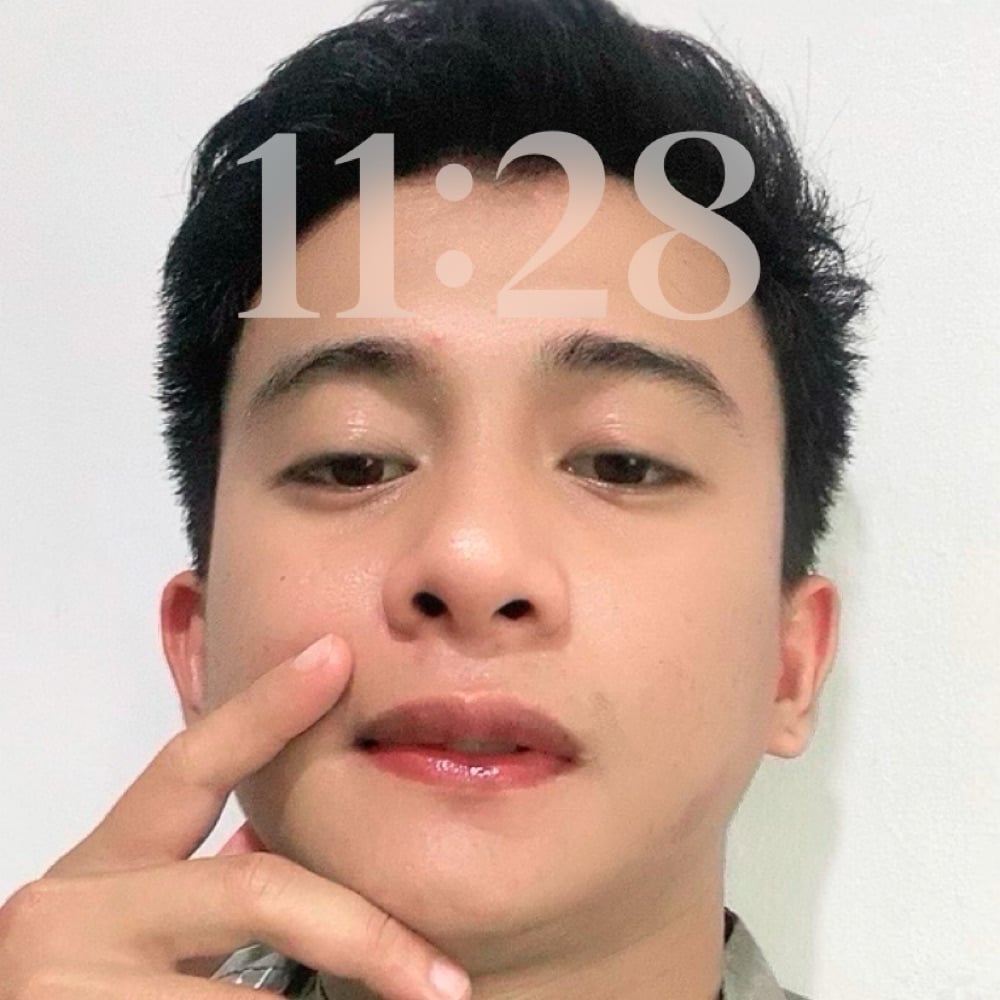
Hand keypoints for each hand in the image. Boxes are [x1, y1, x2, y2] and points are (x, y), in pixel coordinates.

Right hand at [0, 634, 470, 998]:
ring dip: (343, 992)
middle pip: (255, 887)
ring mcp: (65, 987)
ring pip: (251, 990)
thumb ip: (192, 890)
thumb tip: (265, 841)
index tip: (336, 655)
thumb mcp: (127, 934)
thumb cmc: (79, 999)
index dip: (265, 707)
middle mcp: (66, 915)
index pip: (188, 765)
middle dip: (365, 933)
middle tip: (447, 980)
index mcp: (93, 873)